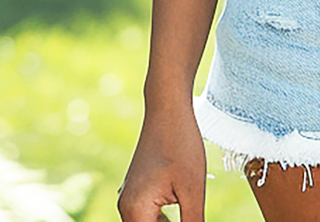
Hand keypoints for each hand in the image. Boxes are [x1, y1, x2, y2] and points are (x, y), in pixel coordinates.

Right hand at [117, 105, 207, 221]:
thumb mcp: (193, 189)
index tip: (189, 219)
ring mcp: (130, 199)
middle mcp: (126, 209)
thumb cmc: (181, 143)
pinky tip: (183, 212)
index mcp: (135, 212)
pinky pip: (148, 217)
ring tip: (188, 209)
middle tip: (191, 214)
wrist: (167, 108)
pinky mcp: (138, 191)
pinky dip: (164, 221)